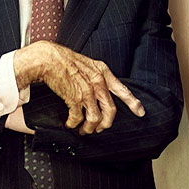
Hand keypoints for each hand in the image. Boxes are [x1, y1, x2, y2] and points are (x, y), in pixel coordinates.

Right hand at [14, 41, 144, 134]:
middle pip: (110, 111)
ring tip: (84, 130)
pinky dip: (74, 124)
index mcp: (102, 72)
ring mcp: (87, 91)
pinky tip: (70, 124)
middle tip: (99, 129)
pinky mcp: (74, 99)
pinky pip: (78, 118)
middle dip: (105, 124)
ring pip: (95, 118)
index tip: (140, 112)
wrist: (48, 58)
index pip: (122, 90)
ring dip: (89, 128)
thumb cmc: (64, 59)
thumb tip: (98, 89)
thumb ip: (95, 75)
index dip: (132, 103)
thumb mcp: (86, 63)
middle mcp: (98, 82)